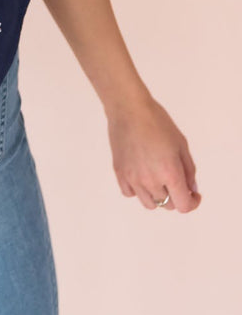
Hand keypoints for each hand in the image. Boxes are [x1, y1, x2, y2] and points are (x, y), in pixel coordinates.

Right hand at [106, 94, 201, 212]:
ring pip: (149, 203)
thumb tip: (191, 189)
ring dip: (158, 196)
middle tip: (176, 180)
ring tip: (158, 180)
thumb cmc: (157, 121)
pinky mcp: (119, 173)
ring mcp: (133, 178)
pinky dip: (138, 191)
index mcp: (169, 173)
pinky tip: (141, 177)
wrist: (129, 109)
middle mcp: (151, 180)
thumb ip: (189, 170)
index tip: (194, 195)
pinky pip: (130, 193)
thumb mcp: (181, 144)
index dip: (192, 203)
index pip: (183, 205)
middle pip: (167, 205)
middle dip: (176, 196)